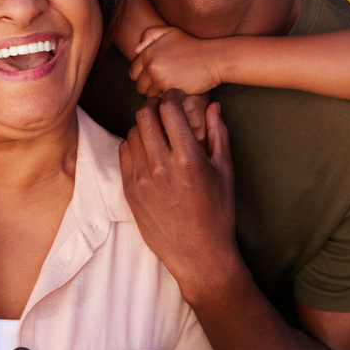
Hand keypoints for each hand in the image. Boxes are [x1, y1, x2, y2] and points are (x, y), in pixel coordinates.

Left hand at [118, 91, 236, 300]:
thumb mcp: (225, 171)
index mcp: (188, 159)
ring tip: (156, 129)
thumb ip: (218, 134)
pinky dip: (133, 145)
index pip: (169, 110)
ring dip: (143, 125)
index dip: (172, 96)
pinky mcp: (129, 191)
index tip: (177, 96)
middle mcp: (161, 167)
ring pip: (132, 134)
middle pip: (144, 116)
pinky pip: (124, 154)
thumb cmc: (217, 213)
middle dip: (154, 105)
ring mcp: (141, 180)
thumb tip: (213, 107)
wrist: (198, 253)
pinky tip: (147, 149)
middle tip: (163, 107)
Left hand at [130, 26, 223, 96]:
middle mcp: (150, 64)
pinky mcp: (169, 88)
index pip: (133, 71)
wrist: (215, 57)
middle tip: (166, 82)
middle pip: (139, 85)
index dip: (145, 75)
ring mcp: (159, 77)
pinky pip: (160, 100)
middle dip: (150, 85)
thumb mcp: (171, 32)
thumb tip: (136, 50)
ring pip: (149, 94)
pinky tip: (177, 91)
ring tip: (172, 86)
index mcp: (148, 51)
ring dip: (159, 93)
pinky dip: (167, 98)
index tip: (159, 74)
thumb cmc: (194, 45)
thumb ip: (150, 35)